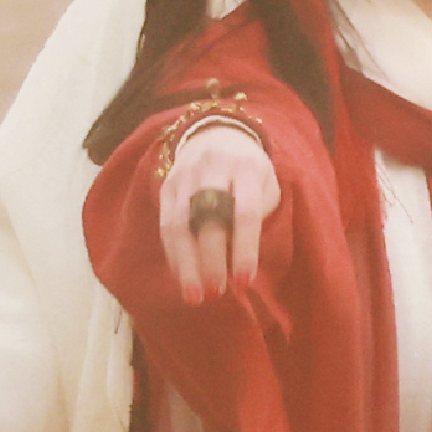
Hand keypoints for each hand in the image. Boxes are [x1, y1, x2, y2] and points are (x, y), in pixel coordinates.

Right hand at [159, 122, 280, 304]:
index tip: (243, 282)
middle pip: (208, 219)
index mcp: (245, 168)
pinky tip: (182, 277)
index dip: (244, 250)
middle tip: (216, 292)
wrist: (216, 135)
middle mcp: (212, 168)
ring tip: (194, 296)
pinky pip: (166, 224)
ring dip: (186, 264)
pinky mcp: (166, 185)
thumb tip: (239, 265)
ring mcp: (185, 176)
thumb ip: (256, 219)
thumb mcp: (265, 186)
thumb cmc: (249, 172)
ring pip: (180, 224)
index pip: (245, 212)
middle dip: (211, 260)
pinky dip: (175, 255)